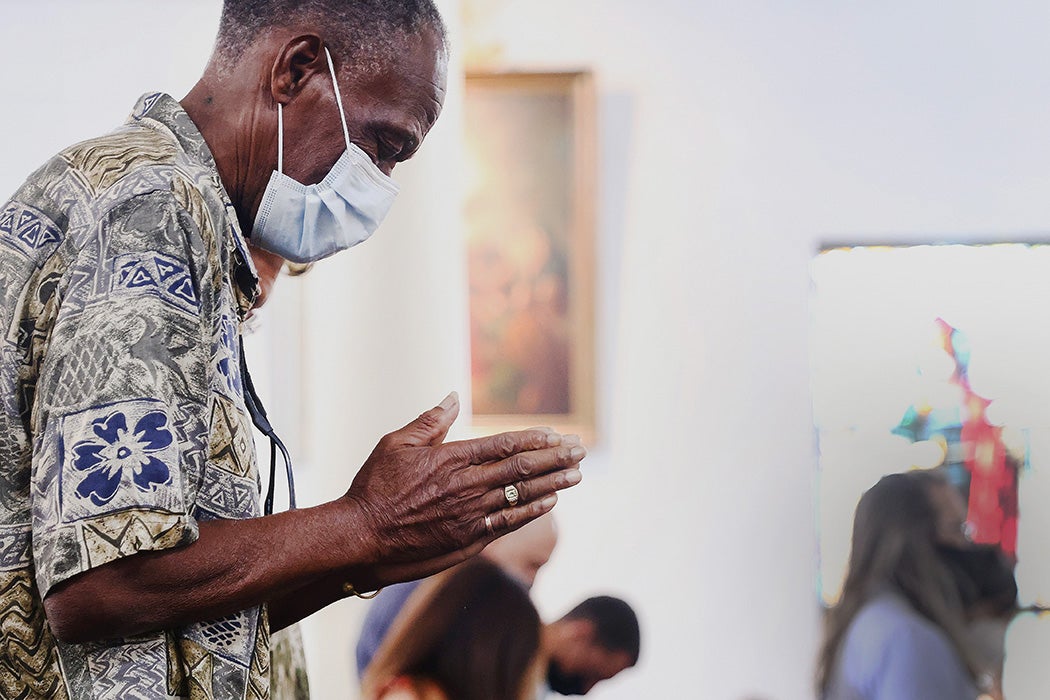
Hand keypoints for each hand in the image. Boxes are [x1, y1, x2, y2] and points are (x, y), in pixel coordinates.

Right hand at [342, 392, 583, 584]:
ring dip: (553, 483)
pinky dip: (532, 512)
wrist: (360, 537)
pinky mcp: (468, 540)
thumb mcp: (396, 444)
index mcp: (451, 458)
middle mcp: (466, 485)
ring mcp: (469, 515)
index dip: (535, 439)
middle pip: (521, 468)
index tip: (558, 435)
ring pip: (521, 496)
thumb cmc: (374, 487)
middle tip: (580, 451)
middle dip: (555, 458)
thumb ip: (430, 422)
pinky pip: (508, 523)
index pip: (504, 444)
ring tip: (577, 474)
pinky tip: (551, 502)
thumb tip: (453, 397)